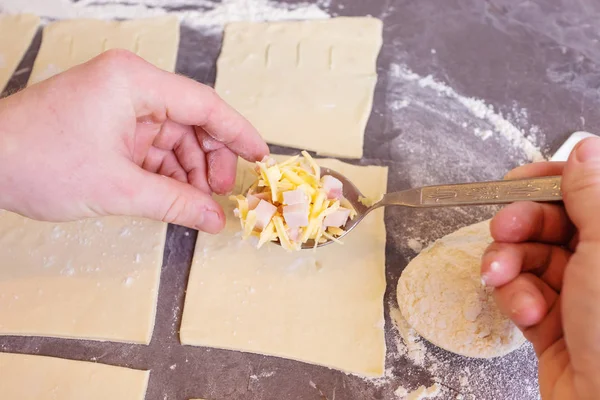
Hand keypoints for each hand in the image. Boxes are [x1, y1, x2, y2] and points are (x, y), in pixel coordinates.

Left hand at [0, 49, 267, 232]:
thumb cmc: (36, 160)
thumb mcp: (117, 187)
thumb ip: (174, 202)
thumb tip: (214, 218)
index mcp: (134, 82)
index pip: (203, 104)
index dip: (237, 132)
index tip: (260, 156)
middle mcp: (130, 86)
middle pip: (191, 121)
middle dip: (210, 159)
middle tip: (221, 193)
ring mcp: (119, 106)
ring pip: (174, 137)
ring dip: (189, 170)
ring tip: (198, 202)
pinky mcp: (110, 126)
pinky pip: (152, 148)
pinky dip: (167, 172)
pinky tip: (177, 196)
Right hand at [481, 137, 599, 399]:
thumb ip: (593, 193)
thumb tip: (586, 148)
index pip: (586, 191)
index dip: (549, 182)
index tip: (516, 181)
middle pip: (550, 222)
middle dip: (519, 225)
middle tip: (503, 230)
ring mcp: (580, 292)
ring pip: (528, 257)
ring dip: (509, 265)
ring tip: (503, 280)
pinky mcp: (554, 320)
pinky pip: (521, 292)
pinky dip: (514, 297)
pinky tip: (525, 312)